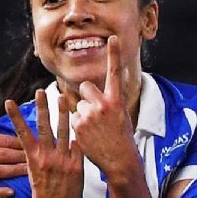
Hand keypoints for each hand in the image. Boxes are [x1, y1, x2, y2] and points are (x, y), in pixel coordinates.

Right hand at [5, 89, 83, 197]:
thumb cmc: (43, 194)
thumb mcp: (34, 174)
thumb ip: (38, 156)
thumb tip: (41, 142)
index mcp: (33, 159)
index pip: (23, 133)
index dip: (16, 117)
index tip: (9, 102)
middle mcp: (47, 157)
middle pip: (44, 127)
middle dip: (42, 107)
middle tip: (41, 91)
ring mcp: (62, 160)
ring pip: (64, 132)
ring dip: (63, 114)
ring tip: (63, 98)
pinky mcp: (76, 166)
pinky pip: (78, 147)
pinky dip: (78, 139)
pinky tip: (81, 127)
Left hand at [73, 35, 139, 180]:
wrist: (120, 160)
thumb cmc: (122, 137)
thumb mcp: (121, 115)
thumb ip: (110, 101)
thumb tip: (100, 92)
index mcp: (116, 100)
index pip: (114, 73)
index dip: (113, 54)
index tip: (113, 38)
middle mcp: (102, 104)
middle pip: (86, 87)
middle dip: (87, 96)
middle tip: (96, 112)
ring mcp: (90, 114)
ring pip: (78, 104)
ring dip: (83, 113)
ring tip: (95, 129)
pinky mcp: (79, 125)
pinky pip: (74, 118)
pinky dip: (79, 126)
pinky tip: (89, 135)